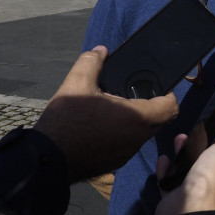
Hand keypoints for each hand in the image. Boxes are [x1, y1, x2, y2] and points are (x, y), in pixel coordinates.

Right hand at [33, 46, 178, 181]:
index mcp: (136, 118)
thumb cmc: (65, 121)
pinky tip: (103, 126)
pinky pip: (128, 144)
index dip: (168, 94)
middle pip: (158, 120)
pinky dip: (123, 134)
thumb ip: (92, 62)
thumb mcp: (76, 83)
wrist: (44, 159)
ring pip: (142, 133)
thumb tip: (101, 51)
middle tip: (131, 93)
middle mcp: (137, 139)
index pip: (170, 107)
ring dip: (135, 120)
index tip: (156, 86)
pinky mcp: (115, 163)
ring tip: (114, 108)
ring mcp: (127, 154)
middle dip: (150, 105)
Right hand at [155, 108, 214, 214]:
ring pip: (188, 164)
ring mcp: (195, 186)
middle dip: (201, 140)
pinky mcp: (176, 193)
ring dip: (182, 151)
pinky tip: (164, 158)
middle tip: (192, 130)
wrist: (188, 209)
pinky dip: (166, 168)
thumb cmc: (212, 175)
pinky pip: (169, 177)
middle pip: (209, 154)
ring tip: (178, 139)